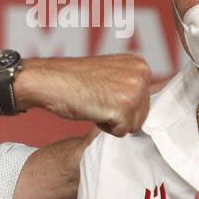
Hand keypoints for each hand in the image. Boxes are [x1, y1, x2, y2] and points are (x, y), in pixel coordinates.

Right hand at [17, 55, 150, 136]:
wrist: (50, 81)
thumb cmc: (75, 81)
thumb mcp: (112, 75)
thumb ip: (131, 85)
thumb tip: (148, 104)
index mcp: (141, 65)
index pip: (145, 101)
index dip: (122, 106)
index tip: (105, 95)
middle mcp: (142, 74)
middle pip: (143, 115)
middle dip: (120, 115)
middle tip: (98, 99)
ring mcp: (134, 90)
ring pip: (135, 125)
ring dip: (114, 122)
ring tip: (96, 103)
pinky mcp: (124, 107)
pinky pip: (122, 133)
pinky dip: (105, 128)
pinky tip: (93, 109)